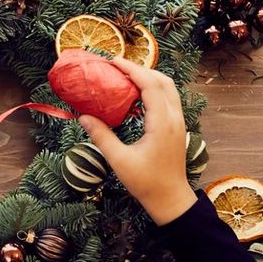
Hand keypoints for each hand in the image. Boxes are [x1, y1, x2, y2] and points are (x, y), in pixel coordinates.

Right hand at [78, 58, 196, 225]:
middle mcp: (175, 118)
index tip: (114, 62)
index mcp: (162, 123)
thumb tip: (83, 116)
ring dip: (149, 79)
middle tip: (118, 67)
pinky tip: (136, 97)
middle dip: (141, 70)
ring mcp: (179, 122)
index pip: (150, 86)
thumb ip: (102, 136)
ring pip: (169, 89)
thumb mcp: (119, 161)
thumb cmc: (146, 183)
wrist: (170, 199)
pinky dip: (154, 90)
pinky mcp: (177, 128)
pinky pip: (168, 100)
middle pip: (164, 81)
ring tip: (126, 78)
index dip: (133, 70)